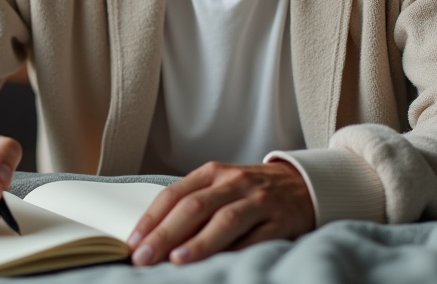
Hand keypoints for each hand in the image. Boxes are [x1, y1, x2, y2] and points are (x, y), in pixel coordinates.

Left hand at [127, 160, 314, 265]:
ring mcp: (258, 201)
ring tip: (177, 260)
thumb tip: (154, 236)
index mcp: (212, 173)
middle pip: (194, 207)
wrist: (304, 183)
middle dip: (165, 234)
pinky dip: (237, 251)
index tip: (132, 243)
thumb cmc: (251, 190)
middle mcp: (233, 183)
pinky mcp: (281, 220)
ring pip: (225, 220)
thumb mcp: (221, 186)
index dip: (151, 219)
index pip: (174, 194)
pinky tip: (222, 264)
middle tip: (143, 257)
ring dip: (199, 242)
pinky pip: (258, 237)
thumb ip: (192, 204)